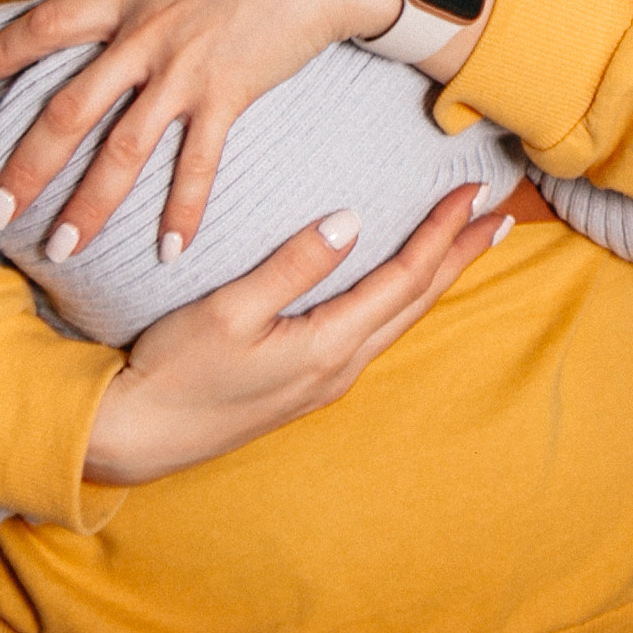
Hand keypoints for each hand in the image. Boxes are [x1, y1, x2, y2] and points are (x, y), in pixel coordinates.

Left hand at [0, 0, 417, 252]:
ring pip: (122, 150)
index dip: (4, 51)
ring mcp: (185, 73)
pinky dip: (183, 208)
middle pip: (68, 110)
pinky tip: (169, 250)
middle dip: (26, 166)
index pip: (48, 24)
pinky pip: (197, 163)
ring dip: (89, 204)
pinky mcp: (229, 96)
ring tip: (63, 248)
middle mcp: (146, 38)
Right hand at [82, 183, 512, 485]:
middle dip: (458, 255)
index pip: (403, 279)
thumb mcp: (228, 310)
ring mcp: (324, 381)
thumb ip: (293, 264)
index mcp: (328, 346)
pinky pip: (374, 332)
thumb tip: (351, 221)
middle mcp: (338, 367)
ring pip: (399, 319)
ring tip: (464, 245)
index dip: (442, 234)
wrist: (135, 438)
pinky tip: (400, 288)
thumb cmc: (174, 370)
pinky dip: (402, 298)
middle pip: (416, 302)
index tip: (472, 193)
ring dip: (435, 278)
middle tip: (496, 214)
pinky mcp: (305, 384)